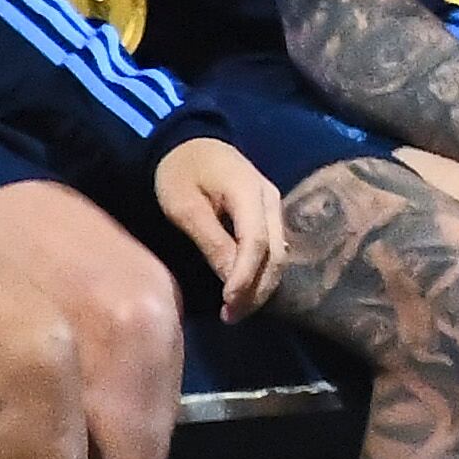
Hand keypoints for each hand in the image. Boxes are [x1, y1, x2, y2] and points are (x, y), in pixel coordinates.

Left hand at [155, 137, 286, 321]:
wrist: (185, 141)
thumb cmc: (179, 172)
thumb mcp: (185, 206)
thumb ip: (211, 241)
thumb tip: (231, 282)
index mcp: (249, 192)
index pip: (257, 243)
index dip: (246, 277)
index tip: (228, 303)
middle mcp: (270, 199)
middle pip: (276, 254)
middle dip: (257, 290)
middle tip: (230, 316)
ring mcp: (273, 205)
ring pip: (279, 255)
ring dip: (260, 286)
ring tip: (235, 310)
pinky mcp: (267, 213)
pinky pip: (272, 248)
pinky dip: (260, 273)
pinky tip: (243, 290)